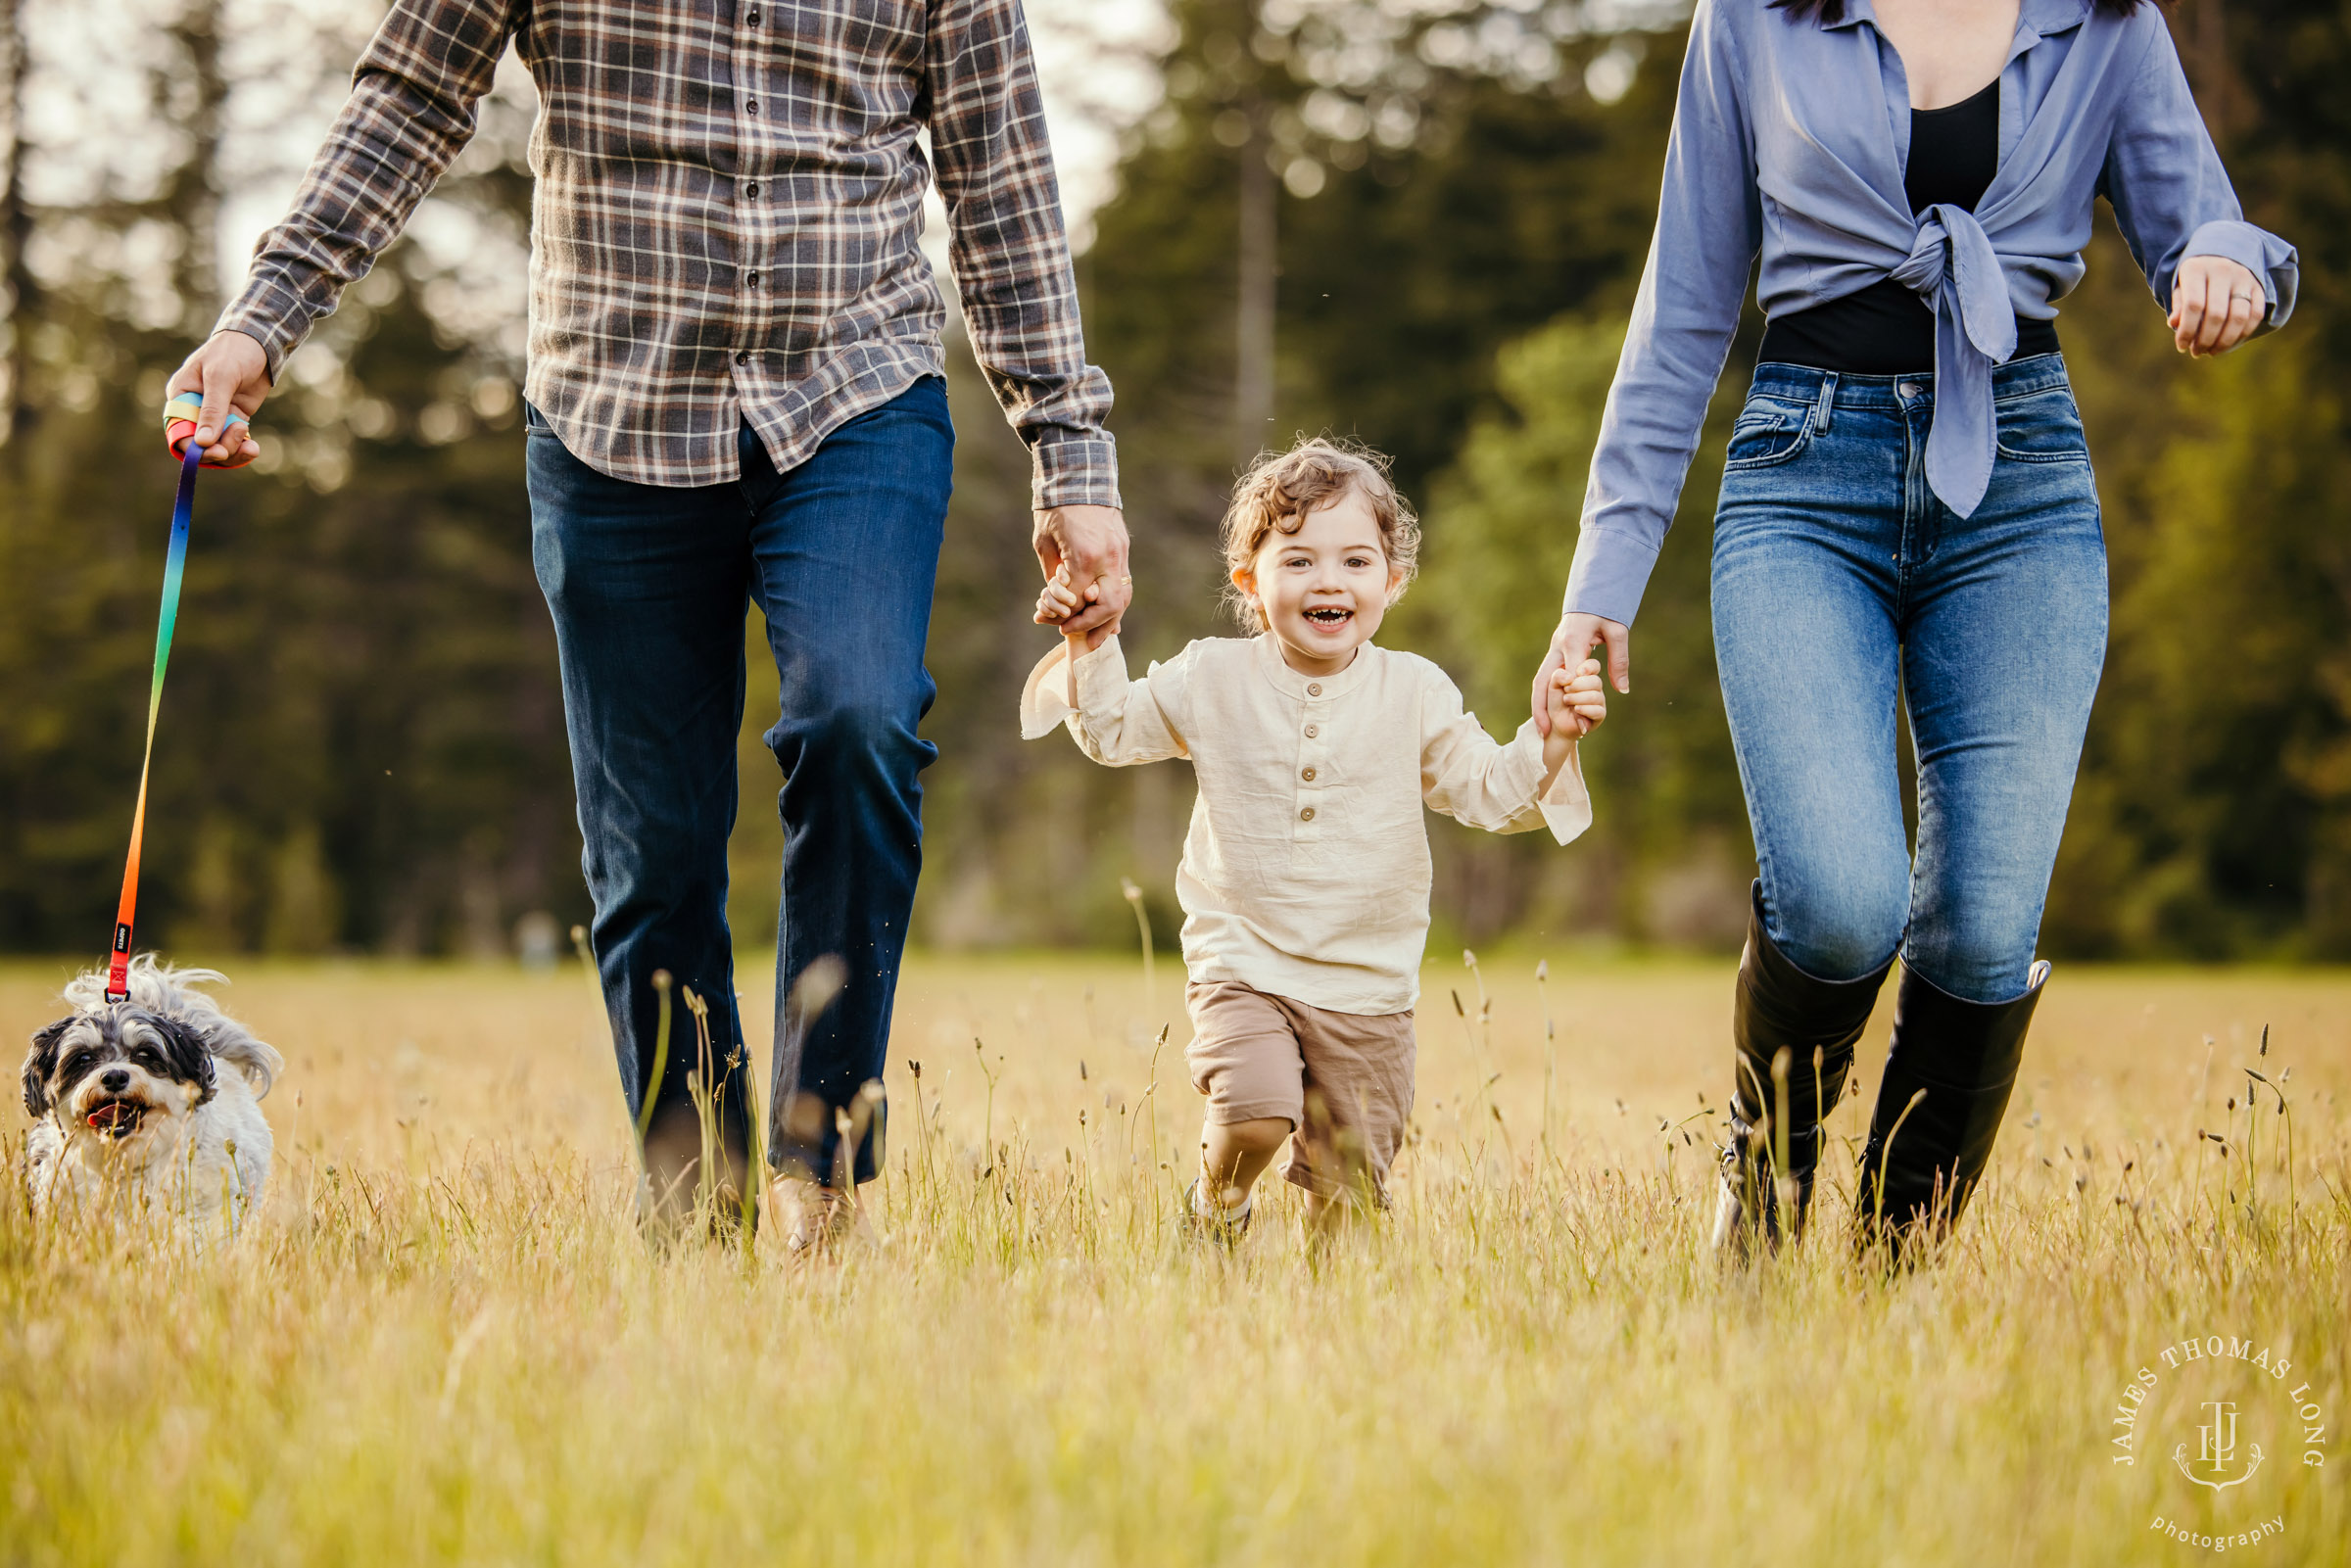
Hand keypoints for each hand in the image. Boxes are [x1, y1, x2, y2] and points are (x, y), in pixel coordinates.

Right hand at [163, 330, 270, 466]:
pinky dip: (243, 448)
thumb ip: (212, 409)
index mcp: (181, 396)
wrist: (259, 344)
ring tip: (250, 443)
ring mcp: (215, 415)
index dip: (194, 447)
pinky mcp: (233, 418)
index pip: (178, 431)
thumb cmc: (232, 353)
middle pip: (199, 444)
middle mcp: (195, 409)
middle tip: (239, 443)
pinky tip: (253, 448)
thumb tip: (204, 442)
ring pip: (218, 446)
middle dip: (219, 450)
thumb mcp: (220, 377)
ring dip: (234, 450)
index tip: (217, 452)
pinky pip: (234, 441)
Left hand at [1033, 503, 1130, 650]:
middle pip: (1109, 605)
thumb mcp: (1044, 543)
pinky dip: (1116, 603)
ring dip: (1111, 620)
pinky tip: (1109, 617)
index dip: (1066, 615)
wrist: (1079, 474)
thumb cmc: (1055, 508)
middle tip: (1078, 637)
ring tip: (1097, 637)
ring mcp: (1120, 552)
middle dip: (1093, 625)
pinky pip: (1124, 583)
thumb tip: (1052, 607)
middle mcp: (1108, 557)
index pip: (1079, 601)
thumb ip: (1053, 577)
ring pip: (1123, 597)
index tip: (1055, 622)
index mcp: (1084, 556)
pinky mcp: (1123, 548)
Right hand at [1533, 611, 1628, 735]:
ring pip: (1539, 681)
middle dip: (1541, 708)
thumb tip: (1621, 689)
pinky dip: (1544, 696)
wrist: (1592, 594)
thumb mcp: (1618, 632)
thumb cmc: (1607, 610)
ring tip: (1542, 730)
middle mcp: (1558, 646)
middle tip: (1544, 732)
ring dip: (1538, 706)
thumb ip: (1619, 661)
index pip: (1572, 674)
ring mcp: (1553, 649)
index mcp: (1574, 640)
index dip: (1576, 699)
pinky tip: (1546, 714)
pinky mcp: (1555, 652)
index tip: (1582, 721)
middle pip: (1542, 681)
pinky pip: (1545, 677)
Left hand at [1547, 659, 1608, 738]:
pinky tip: (1576, 709)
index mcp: (1586, 675)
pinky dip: (1585, 709)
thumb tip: (1570, 677)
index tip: (1578, 672)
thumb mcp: (1552, 685)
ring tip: (1566, 700)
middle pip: (1596, 681)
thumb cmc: (1555, 701)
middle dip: (1578, 685)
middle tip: (1566, 690)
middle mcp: (1595, 687)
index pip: (1594, 666)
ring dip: (1578, 698)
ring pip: (1596, 696)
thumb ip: (1558, 676)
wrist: (1554, 723)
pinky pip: (1598, 711)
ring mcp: (1599, 700)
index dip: (1588, 667)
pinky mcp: (1600, 715)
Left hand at [2169, 256, 2265, 357]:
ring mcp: (2243, 277)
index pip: (2194, 305)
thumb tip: (2175, 324)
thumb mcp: (2181, 286)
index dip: (2187, 331)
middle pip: (2217, 314)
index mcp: (2197, 268)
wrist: (2222, 251)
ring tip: (2211, 351)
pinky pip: (2256, 314)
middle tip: (2197, 352)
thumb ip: (2179, 305)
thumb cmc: (2196, 276)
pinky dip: (2243, 333)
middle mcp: (2223, 270)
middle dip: (2205, 340)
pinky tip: (2229, 343)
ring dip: (2225, 341)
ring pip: (2239, 317)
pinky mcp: (2258, 285)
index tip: (2181, 347)